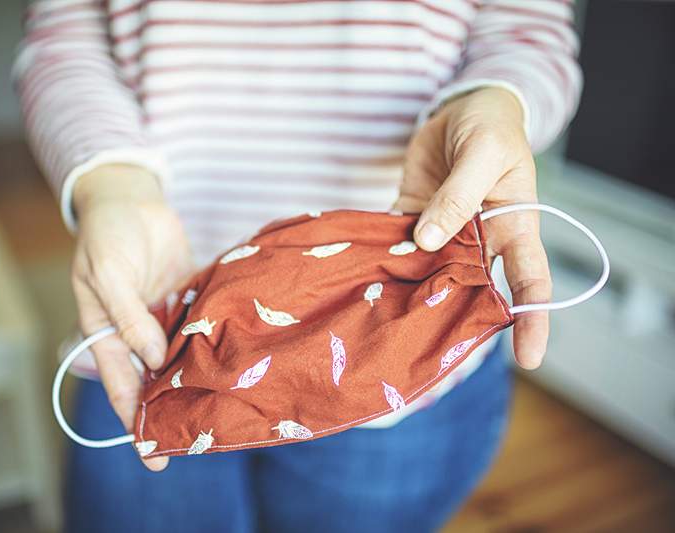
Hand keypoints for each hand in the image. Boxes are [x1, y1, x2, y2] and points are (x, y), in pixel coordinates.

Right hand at [72, 164, 193, 469]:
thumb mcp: (108, 274)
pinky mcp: (187, 299)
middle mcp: (136, 332)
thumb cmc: (108, 234)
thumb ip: (129, 317)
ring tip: (222, 409)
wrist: (130, 198)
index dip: (134, 421)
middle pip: (153, 381)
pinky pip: (200, 326)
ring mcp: (163, 317)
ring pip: (180, 358)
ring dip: (196, 380)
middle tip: (196, 443)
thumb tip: (154, 360)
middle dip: (170, 411)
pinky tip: (237, 361)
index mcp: (106, 332)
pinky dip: (213, 342)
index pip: (120, 386)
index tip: (151, 455)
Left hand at [394, 87, 550, 369]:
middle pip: (474, 290)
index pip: (531, 281)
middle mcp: (481, 240)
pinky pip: (400, 246)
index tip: (531, 360)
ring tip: (389, 329)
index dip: (534, 320)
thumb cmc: (490, 128)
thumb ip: (457, 197)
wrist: (460, 108)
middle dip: (458, 321)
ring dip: (413, 295)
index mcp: (515, 226)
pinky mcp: (412, 220)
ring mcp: (444, 234)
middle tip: (433, 354)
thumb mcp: (482, 154)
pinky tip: (364, 281)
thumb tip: (426, 241)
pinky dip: (384, 261)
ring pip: (431, 273)